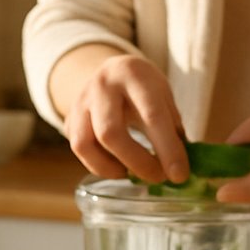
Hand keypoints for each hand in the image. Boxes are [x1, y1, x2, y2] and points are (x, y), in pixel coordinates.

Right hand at [63, 54, 188, 184]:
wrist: (111, 72)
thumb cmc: (144, 89)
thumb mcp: (163, 96)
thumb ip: (172, 128)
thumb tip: (180, 170)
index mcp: (134, 74)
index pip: (151, 115)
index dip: (167, 149)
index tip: (179, 175)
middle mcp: (102, 85)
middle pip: (111, 133)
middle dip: (138, 162)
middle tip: (158, 177)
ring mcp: (80, 102)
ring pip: (85, 144)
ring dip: (112, 168)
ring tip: (132, 173)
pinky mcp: (70, 119)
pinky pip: (80, 150)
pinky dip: (100, 166)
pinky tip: (118, 167)